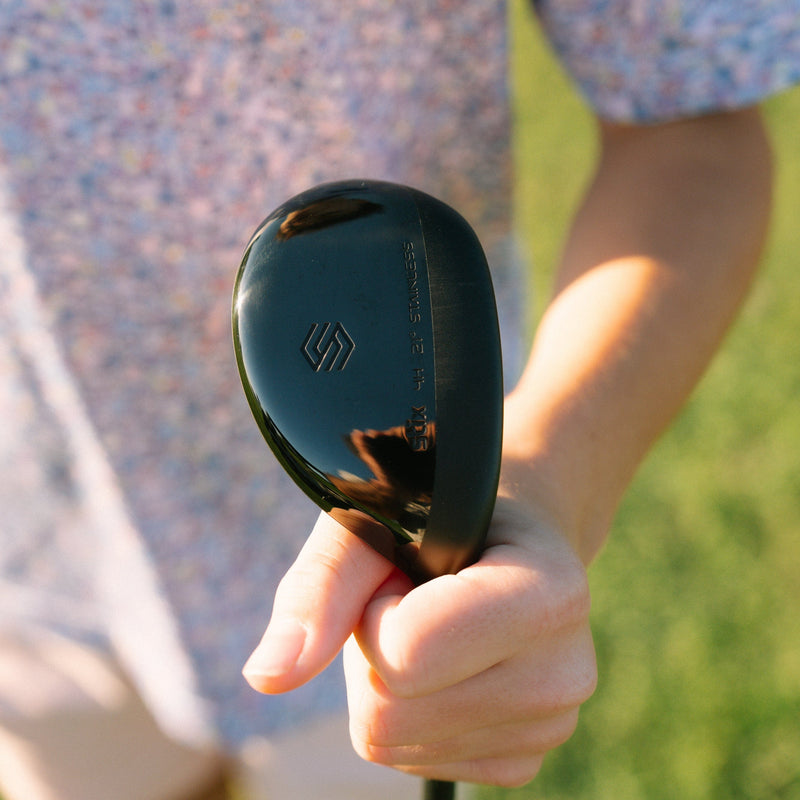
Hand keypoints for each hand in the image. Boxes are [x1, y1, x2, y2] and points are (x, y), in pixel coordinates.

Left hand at [243, 494, 596, 787]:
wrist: (504, 534)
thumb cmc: (434, 516)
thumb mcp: (373, 520)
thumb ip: (320, 588)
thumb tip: (266, 678)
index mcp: (549, 594)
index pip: (406, 654)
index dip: (372, 612)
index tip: (401, 574)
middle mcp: (566, 670)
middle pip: (387, 716)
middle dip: (372, 650)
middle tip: (410, 597)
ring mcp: (551, 724)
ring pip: (392, 744)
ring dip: (387, 681)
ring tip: (431, 621)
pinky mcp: (524, 758)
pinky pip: (414, 762)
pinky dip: (407, 712)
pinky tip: (445, 661)